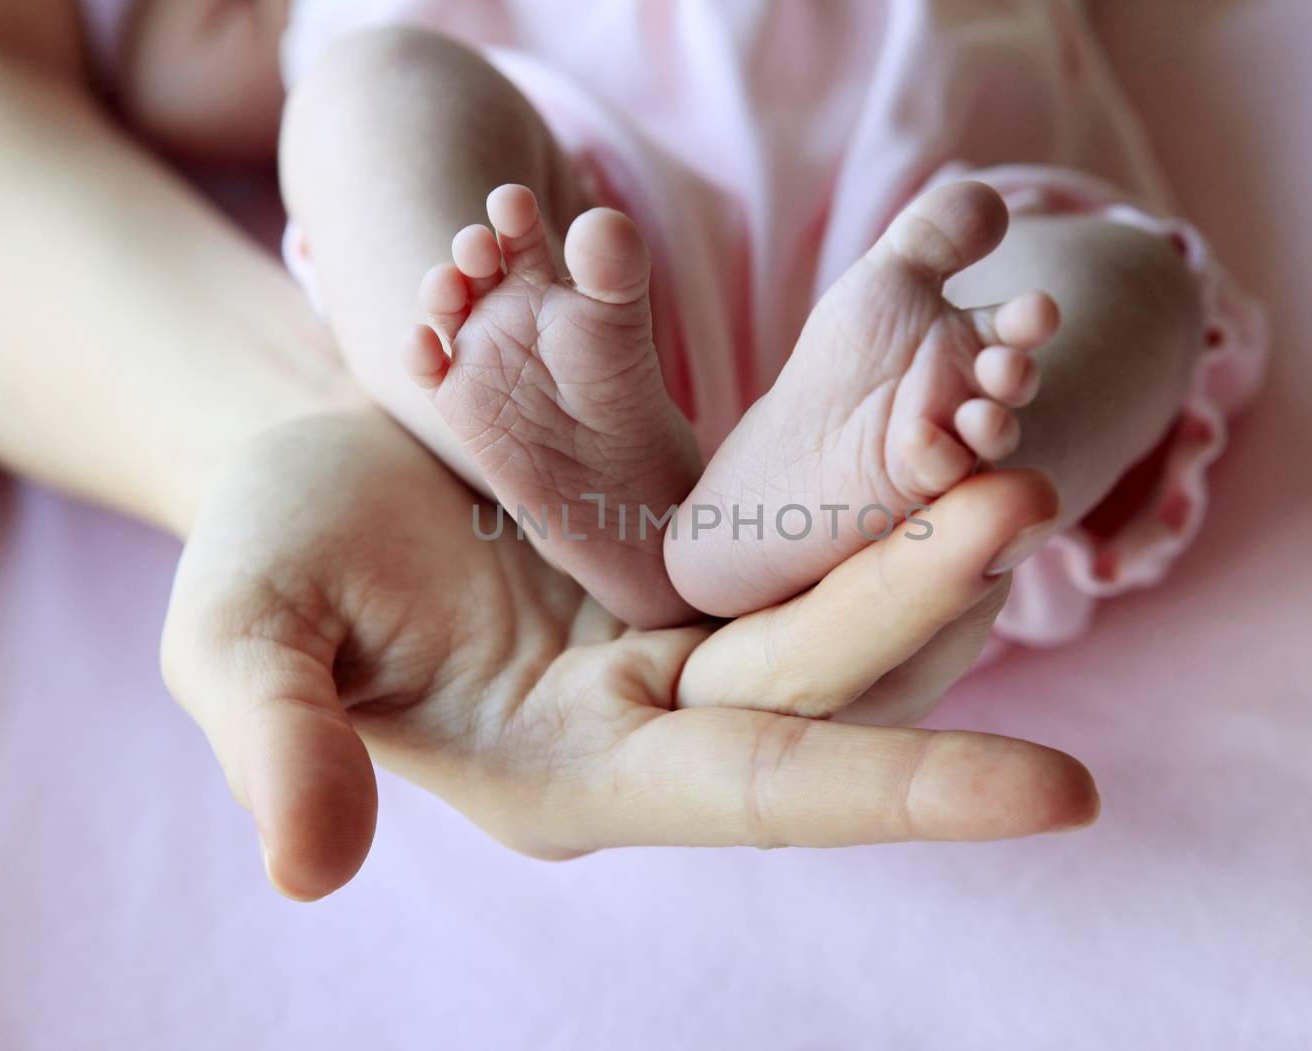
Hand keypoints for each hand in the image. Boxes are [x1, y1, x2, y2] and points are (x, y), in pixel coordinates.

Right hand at [161, 409, 1094, 899]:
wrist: (312, 463)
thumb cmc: (269, 552)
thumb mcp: (244, 630)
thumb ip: (277, 737)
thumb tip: (307, 871)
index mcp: (573, 771)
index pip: (761, 793)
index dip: (905, 793)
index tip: (1067, 795)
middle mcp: (656, 725)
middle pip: (825, 683)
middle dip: (925, 601)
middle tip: (1022, 492)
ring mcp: (685, 641)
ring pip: (838, 610)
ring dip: (933, 551)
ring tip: (1014, 460)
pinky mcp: (696, 562)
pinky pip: (812, 541)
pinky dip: (883, 502)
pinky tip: (953, 439)